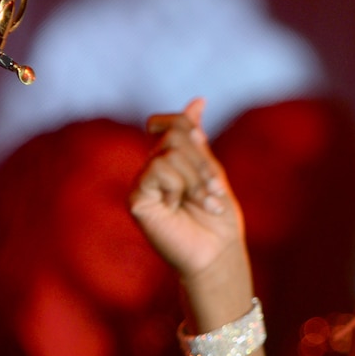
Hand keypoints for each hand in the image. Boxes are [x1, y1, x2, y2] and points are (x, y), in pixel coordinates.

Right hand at [129, 100, 250, 318]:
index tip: (201, 138)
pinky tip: (179, 208)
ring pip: (168, 153)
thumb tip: (197, 101)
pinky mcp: (137, 200)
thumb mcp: (211, 172)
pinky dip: (178, 187)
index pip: (168, 124)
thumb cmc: (218, 219)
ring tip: (206, 204)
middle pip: (173, 135)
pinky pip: (156, 170)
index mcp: (171, 162)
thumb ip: (198, 141)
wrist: (217, 254)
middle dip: (200, 161)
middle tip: (215, 191)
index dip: (183, 123)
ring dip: (195, 178)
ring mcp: (143, 185)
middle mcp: (153, 171)